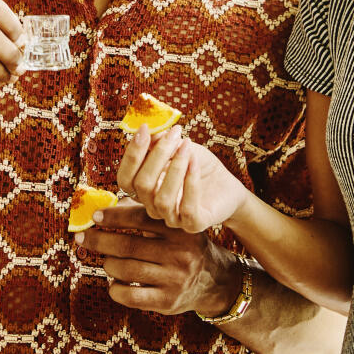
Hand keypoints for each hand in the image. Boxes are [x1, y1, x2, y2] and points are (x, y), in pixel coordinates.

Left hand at [75, 201, 241, 316]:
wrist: (213, 280)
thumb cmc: (183, 247)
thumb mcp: (174, 227)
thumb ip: (146, 217)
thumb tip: (106, 209)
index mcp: (178, 230)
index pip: (140, 219)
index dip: (114, 217)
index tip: (94, 216)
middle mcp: (178, 253)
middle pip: (128, 246)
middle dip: (99, 241)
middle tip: (81, 237)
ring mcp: (173, 279)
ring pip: (126, 270)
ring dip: (108, 264)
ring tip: (106, 261)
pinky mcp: (167, 301)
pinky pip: (131, 296)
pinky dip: (115, 289)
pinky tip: (114, 283)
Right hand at [116, 124, 249, 233]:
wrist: (228, 186)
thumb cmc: (198, 166)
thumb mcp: (180, 148)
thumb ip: (162, 142)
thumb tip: (149, 132)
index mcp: (143, 189)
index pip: (125, 179)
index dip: (131, 155)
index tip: (145, 128)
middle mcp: (153, 206)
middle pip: (142, 186)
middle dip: (157, 155)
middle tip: (174, 134)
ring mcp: (172, 218)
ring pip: (162, 199)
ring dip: (175, 168)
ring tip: (186, 146)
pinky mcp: (193, 225)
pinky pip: (187, 209)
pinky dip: (190, 183)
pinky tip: (195, 163)